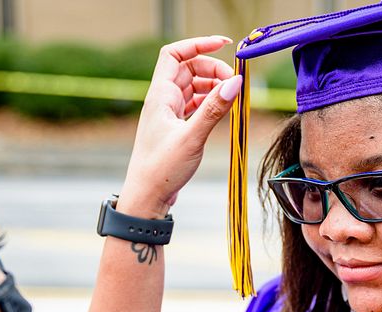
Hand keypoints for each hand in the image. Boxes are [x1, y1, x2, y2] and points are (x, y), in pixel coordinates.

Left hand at [117, 36, 240, 218]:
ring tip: (232, 98)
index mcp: (159, 95)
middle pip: (188, 69)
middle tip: (234, 83)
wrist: (146, 198)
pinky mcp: (174, 129)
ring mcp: (168, 114)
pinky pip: (193, 106)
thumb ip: (214, 109)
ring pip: (192, 88)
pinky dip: (208, 103)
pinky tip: (222, 111)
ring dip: (212, 87)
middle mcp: (162, 101)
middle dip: (212, 69)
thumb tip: (235, 83)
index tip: (223, 44)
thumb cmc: (160, 170)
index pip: (175, 54)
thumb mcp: (191, 138)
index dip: (197, 44)